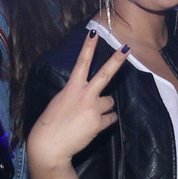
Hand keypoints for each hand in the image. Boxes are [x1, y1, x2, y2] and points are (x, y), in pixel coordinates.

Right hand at [27, 32, 128, 168]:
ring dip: (104, 107)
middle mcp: (84, 95)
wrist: (50, 146)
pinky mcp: (99, 123)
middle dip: (117, 60)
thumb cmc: (50, 124)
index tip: (93, 32)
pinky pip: (110, 118)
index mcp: (71, 88)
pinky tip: (94, 126)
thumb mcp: (60, 102)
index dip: (88, 46)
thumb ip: (74, 94)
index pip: (81, 62)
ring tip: (90, 116)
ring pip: (109, 101)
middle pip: (105, 74)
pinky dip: (105, 121)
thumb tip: (88, 93)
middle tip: (127, 48)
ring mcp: (93, 109)